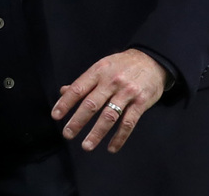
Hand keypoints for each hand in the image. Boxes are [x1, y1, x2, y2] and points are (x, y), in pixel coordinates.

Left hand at [51, 49, 166, 152]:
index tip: (56, 116)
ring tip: (86, 146)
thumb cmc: (122, 65)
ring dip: (96, 133)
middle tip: (67, 134)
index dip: (65, 103)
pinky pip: (128, 123)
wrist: (152, 60)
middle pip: (91, 104)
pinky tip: (111, 148)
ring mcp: (127, 92)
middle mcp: (111, 82)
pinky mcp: (141, 103)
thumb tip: (63, 91)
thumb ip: (84, 81)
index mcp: (98, 71)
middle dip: (77, 121)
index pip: (78, 89)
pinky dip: (119, 137)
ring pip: (109, 116)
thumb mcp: (101, 66)